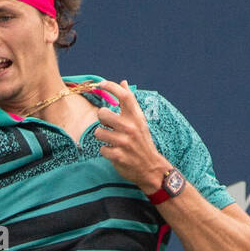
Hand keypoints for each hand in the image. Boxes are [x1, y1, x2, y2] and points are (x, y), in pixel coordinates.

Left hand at [93, 79, 167, 194]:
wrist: (151, 167)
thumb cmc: (142, 141)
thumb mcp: (139, 121)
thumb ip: (130, 103)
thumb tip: (124, 82)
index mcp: (136, 117)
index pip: (124, 96)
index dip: (111, 86)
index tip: (101, 84)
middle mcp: (130, 127)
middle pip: (103, 114)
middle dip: (101, 119)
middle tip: (108, 124)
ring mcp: (124, 142)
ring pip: (98, 132)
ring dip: (102, 136)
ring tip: (112, 140)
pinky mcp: (118, 156)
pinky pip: (101, 149)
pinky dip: (105, 151)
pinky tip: (114, 152)